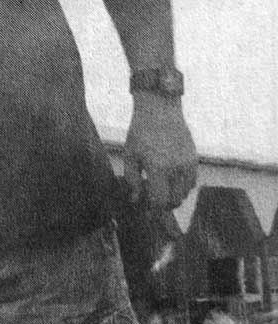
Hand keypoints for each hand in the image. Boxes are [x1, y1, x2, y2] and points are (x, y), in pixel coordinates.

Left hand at [123, 94, 197, 209]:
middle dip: (164, 205)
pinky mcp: (194, 158)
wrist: (160, 111)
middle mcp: (176, 168)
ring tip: (161, 190)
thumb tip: (136, 200)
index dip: (153, 209)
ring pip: (185, 192)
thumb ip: (132, 180)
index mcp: (158, 168)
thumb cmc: (140, 133)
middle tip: (153, 202)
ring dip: (174, 196)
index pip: (160, 200)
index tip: (147, 212)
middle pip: (175, 200)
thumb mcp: (130, 156)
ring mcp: (188, 163)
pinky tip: (171, 181)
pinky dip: (183, 186)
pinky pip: (192, 181)